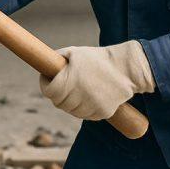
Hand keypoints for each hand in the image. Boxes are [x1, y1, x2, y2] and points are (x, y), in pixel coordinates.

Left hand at [38, 40, 154, 119]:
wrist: (125, 69)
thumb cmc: (97, 59)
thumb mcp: (74, 52)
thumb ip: (57, 58)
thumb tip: (44, 67)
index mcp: (69, 81)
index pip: (49, 91)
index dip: (46, 84)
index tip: (49, 79)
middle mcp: (79, 96)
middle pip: (59, 103)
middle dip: (59, 94)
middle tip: (65, 85)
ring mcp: (91, 106)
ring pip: (72, 111)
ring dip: (71, 103)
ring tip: (78, 90)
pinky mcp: (102, 113)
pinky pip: (86, 115)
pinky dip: (85, 109)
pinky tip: (90, 96)